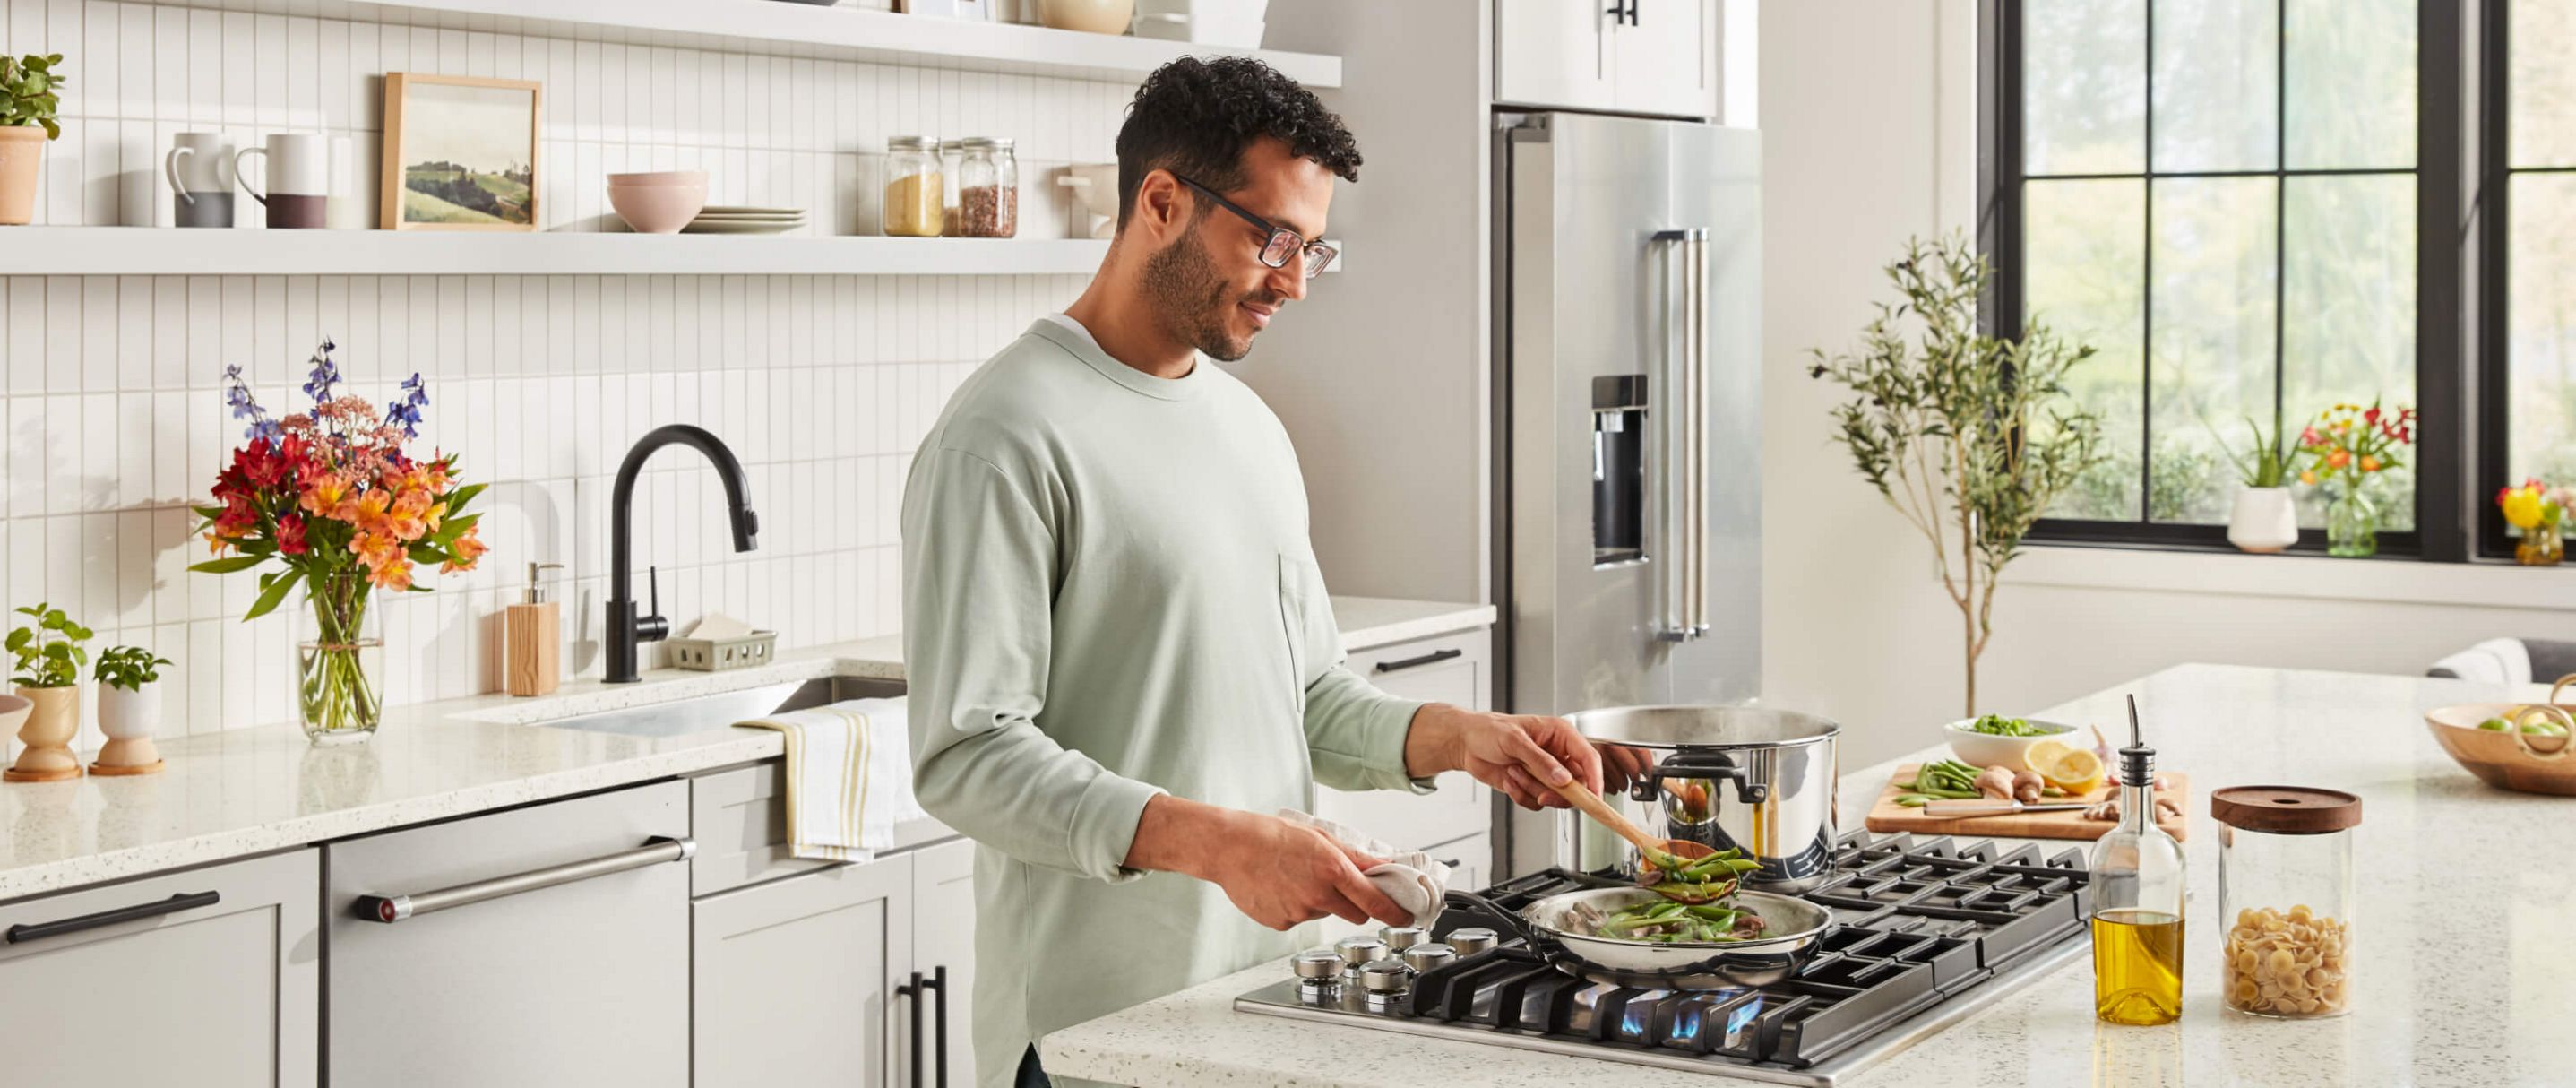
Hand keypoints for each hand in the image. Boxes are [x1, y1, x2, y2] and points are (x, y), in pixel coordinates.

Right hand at [1199, 811, 1413, 930]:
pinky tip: (1280, 887)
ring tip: (1295, 876)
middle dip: (1354, 903)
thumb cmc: (1270, 835)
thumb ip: (1355, 855)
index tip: (1405, 917)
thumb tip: (1382, 865)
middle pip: (1354, 913)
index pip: (1374, 901)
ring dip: (1319, 901)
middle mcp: (1317, 896)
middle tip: (1337, 883)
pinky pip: (1299, 918)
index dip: (1394, 913)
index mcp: (1331, 869)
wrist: (1229, 847)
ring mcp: (1297, 913)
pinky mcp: (1280, 923)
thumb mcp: (1319, 836)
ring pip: (1324, 914)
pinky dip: (1295, 906)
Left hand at [1406, 704, 1604, 810]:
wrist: (1466, 744)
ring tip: (1514, 772)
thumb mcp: (1514, 741)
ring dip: (1531, 789)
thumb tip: (1563, 778)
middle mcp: (1557, 755)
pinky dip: (1521, 795)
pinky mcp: (1533, 786)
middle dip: (1558, 792)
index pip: (1588, 758)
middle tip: (1543, 793)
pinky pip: (1537, 802)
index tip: (1594, 797)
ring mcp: (1546, 773)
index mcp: (1560, 735)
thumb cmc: (1488, 731)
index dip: (1595, 779)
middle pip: (1578, 784)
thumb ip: (1541, 761)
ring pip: (1555, 796)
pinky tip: (1509, 780)